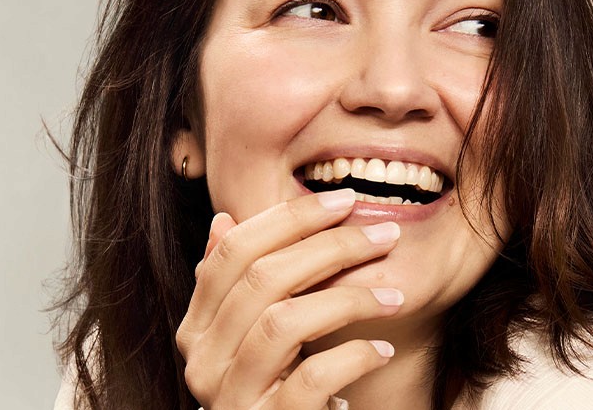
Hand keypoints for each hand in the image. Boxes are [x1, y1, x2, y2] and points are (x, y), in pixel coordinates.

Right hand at [176, 189, 402, 409]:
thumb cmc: (276, 391)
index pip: (233, 251)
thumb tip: (223, 219)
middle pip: (263, 278)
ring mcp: (231, 396)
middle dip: (331, 246)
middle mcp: (203, 360)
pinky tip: (381, 350)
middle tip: (383, 235)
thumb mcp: (253, 335)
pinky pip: (312, 378)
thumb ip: (237, 285)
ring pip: (284, 322)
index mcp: (198, 328)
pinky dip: (353, 357)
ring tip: (394, 297)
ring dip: (350, 298)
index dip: (290, 218)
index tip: (344, 201)